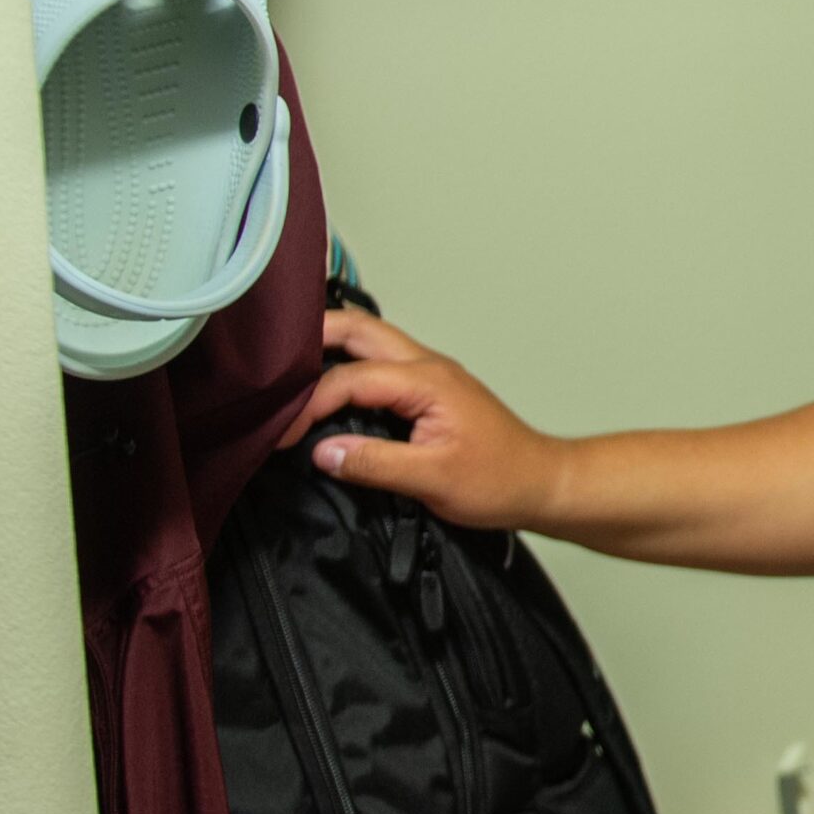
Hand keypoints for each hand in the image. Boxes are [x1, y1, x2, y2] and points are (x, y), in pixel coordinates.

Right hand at [280, 308, 568, 532]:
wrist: (541, 483)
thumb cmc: (500, 480)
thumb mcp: (433, 480)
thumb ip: (375, 463)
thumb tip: (322, 452)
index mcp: (427, 381)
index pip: (350, 377)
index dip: (309, 404)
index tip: (285, 437)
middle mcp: (427, 366)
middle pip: (358, 329)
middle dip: (311, 339)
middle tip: (273, 368)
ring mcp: (430, 373)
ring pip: (369, 339)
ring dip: (329, 348)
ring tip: (290, 373)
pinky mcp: (429, 388)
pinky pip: (380, 362)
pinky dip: (348, 364)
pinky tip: (329, 385)